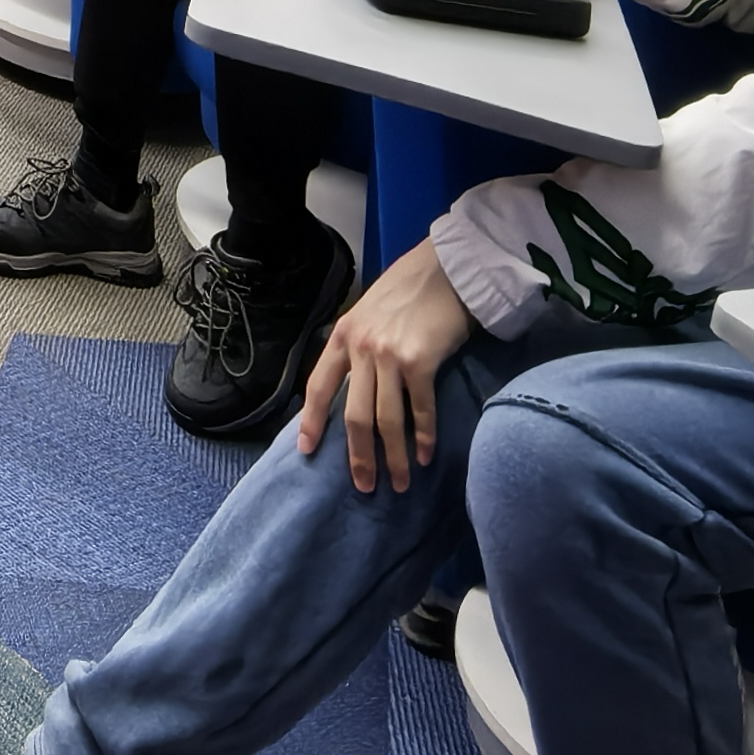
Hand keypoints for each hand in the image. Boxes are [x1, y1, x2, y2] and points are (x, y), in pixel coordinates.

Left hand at [299, 241, 474, 491]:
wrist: (446, 268)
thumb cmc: (409, 290)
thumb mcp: (369, 313)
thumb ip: (357, 346)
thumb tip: (352, 388)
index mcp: (342, 336)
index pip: (319, 386)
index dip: (312, 421)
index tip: (307, 451)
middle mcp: (361, 347)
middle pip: (354, 415)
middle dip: (358, 456)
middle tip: (364, 486)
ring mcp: (389, 354)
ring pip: (386, 420)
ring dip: (393, 457)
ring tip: (400, 483)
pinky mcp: (420, 361)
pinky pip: (420, 410)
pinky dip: (423, 438)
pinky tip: (426, 457)